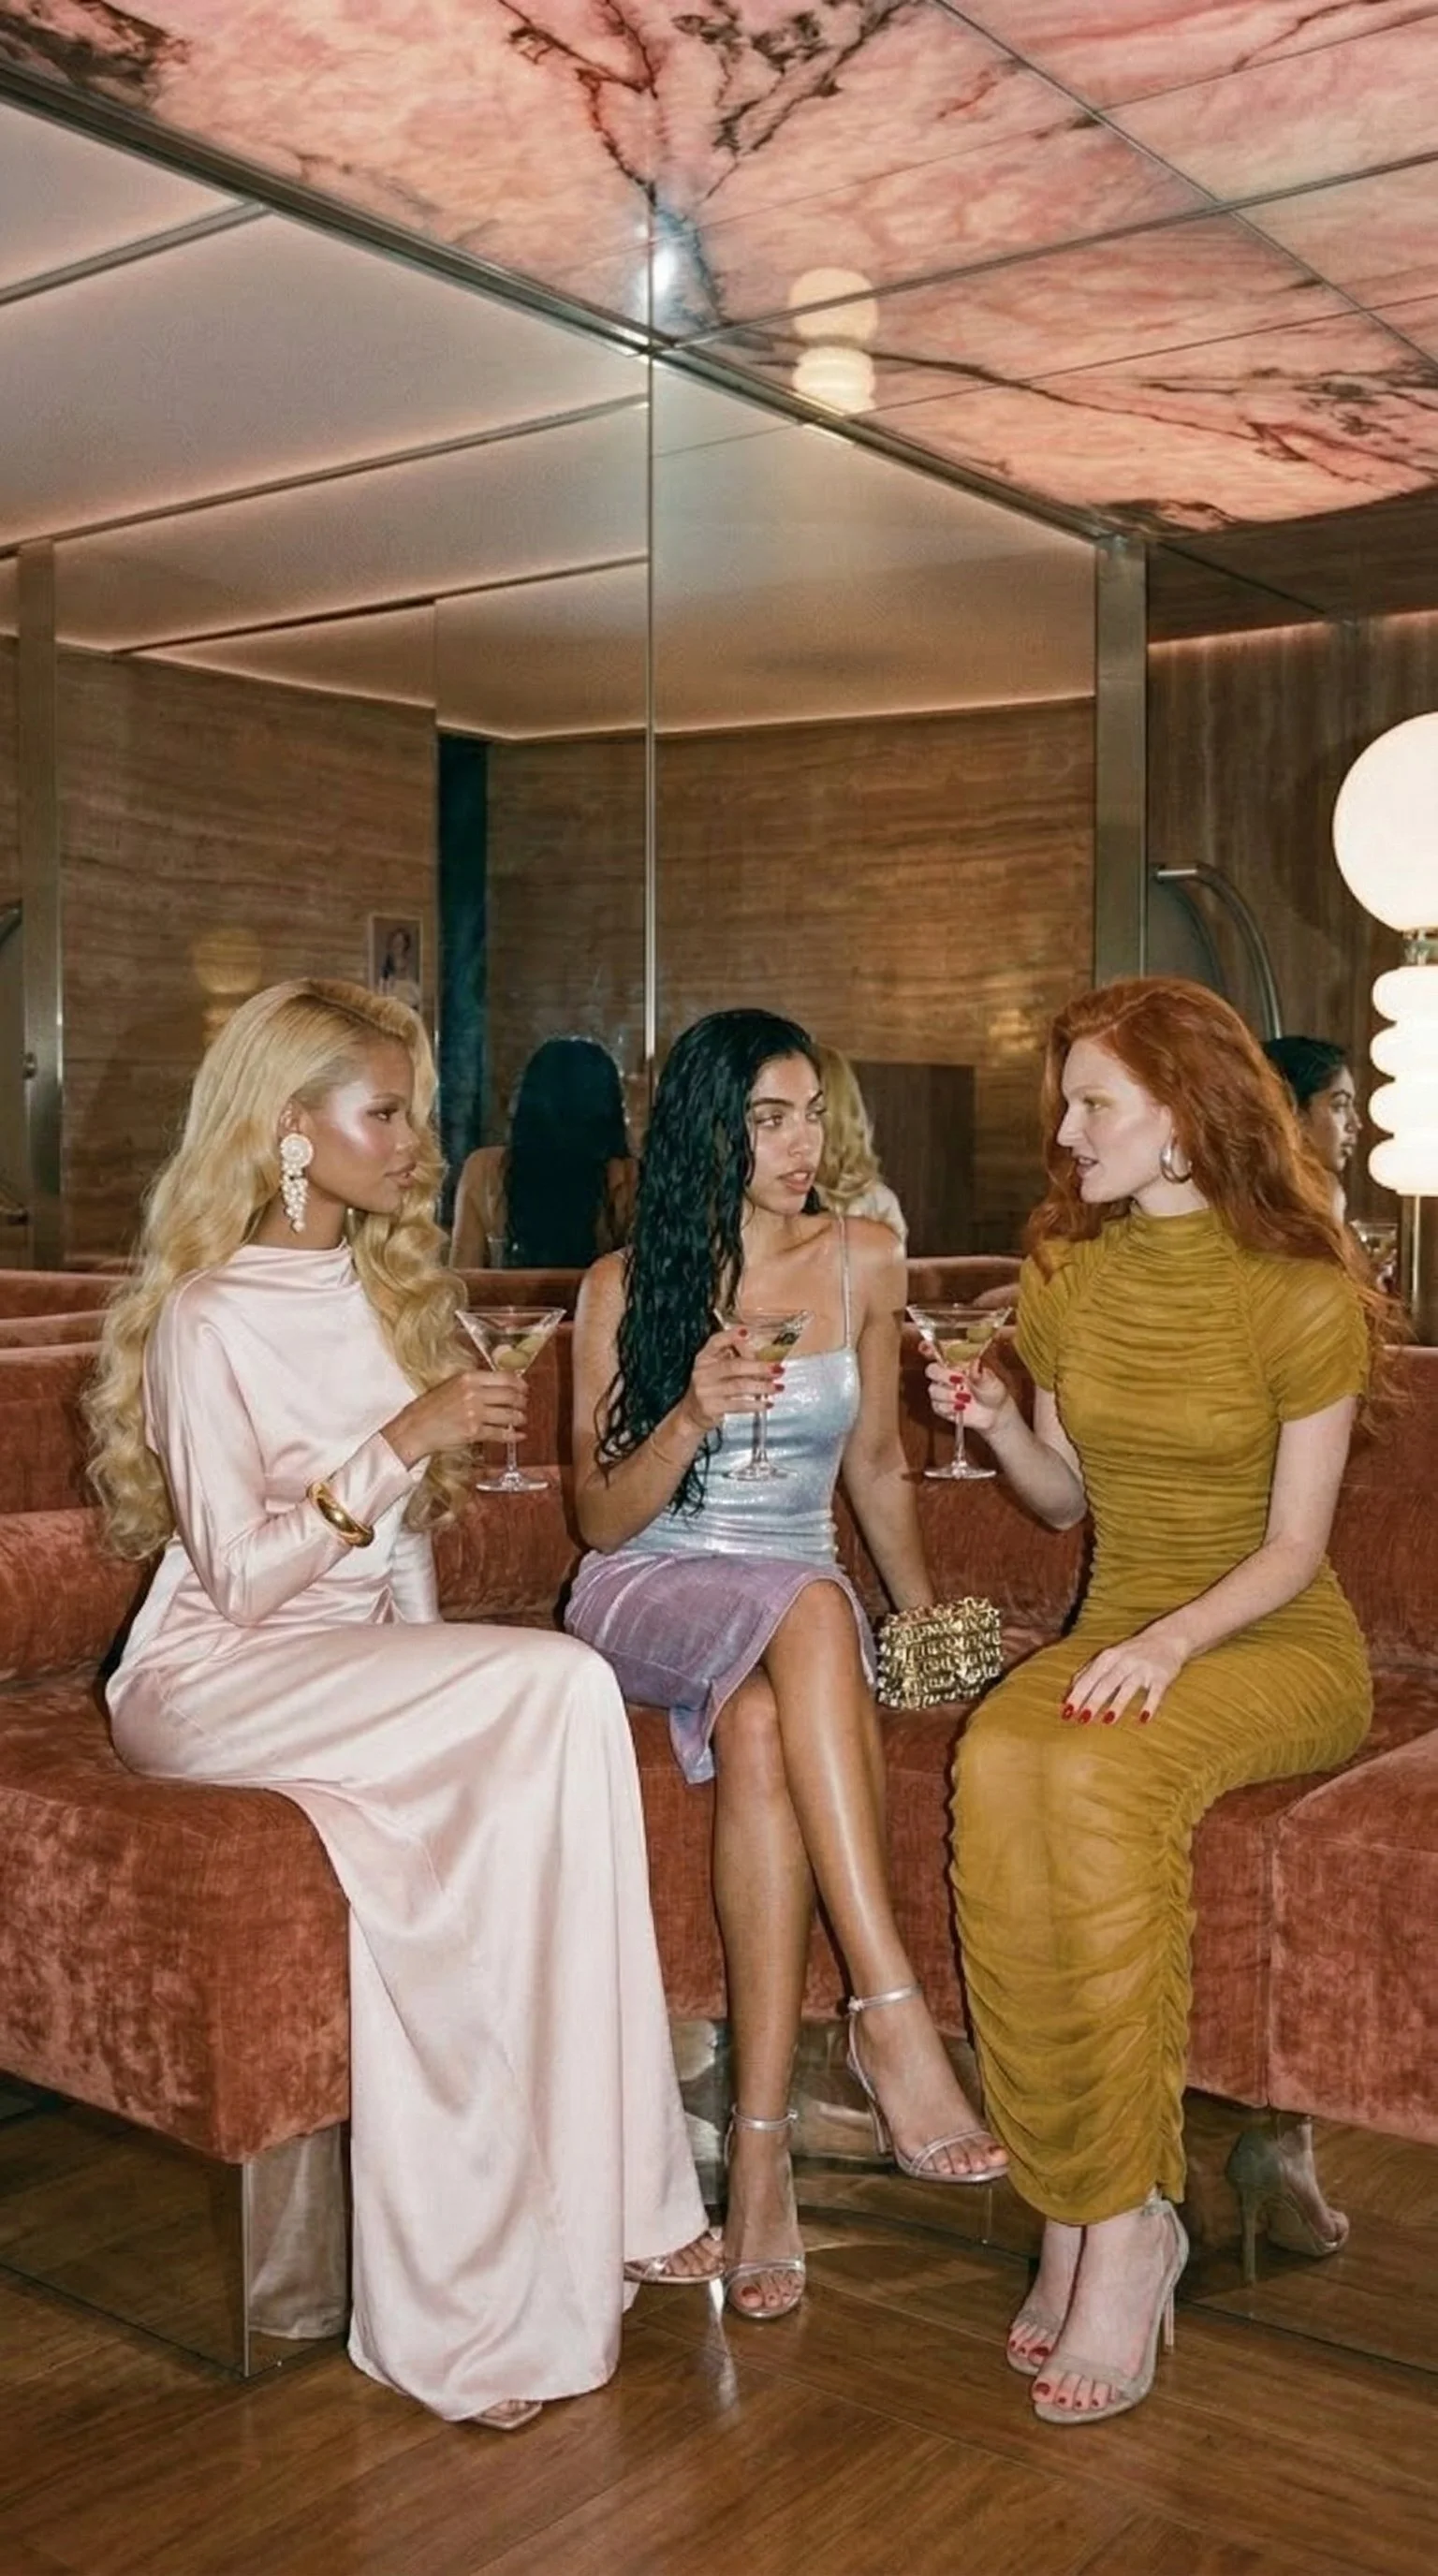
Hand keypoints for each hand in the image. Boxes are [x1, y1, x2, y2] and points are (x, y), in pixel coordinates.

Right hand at [382, 1365, 527, 1465]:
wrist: (415, 1427)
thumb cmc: (430, 1407)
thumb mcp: (452, 1385)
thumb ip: (474, 1383)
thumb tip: (499, 1384)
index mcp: (469, 1378)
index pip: (505, 1377)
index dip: (520, 1384)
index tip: (524, 1388)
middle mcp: (473, 1393)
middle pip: (511, 1395)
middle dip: (522, 1401)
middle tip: (524, 1404)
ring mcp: (474, 1413)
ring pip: (509, 1415)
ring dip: (520, 1418)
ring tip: (521, 1419)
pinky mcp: (473, 1432)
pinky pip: (500, 1434)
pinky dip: (513, 1436)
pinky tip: (518, 1436)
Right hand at [679, 1327, 784, 1434]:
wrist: (692, 1414)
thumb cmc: (710, 1388)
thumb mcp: (716, 1369)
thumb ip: (735, 1359)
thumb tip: (761, 1358)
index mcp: (704, 1358)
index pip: (715, 1342)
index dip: (731, 1336)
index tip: (747, 1332)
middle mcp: (702, 1372)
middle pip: (734, 1366)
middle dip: (759, 1367)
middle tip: (778, 1369)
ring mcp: (706, 1390)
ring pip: (739, 1385)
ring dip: (762, 1386)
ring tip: (778, 1387)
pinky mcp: (711, 1407)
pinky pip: (738, 1405)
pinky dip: (755, 1404)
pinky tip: (767, 1403)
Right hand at [923, 1349, 1012, 1438]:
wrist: (995, 1412)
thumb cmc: (992, 1391)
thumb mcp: (990, 1381)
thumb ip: (980, 1373)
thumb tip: (975, 1362)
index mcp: (956, 1363)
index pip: (937, 1352)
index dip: (928, 1348)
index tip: (927, 1348)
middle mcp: (946, 1375)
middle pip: (931, 1370)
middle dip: (942, 1375)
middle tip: (959, 1380)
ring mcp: (942, 1391)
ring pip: (933, 1390)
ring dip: (948, 1394)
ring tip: (966, 1398)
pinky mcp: (941, 1407)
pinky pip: (937, 1406)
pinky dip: (949, 1407)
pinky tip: (961, 1407)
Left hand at [1062, 1626, 1187, 1725]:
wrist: (1167, 1638)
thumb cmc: (1130, 1653)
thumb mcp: (1108, 1658)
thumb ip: (1088, 1673)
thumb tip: (1066, 1697)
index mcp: (1107, 1657)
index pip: (1088, 1678)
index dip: (1077, 1695)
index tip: (1067, 1712)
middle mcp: (1124, 1661)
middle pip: (1106, 1683)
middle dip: (1093, 1701)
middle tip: (1082, 1720)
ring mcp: (1143, 1668)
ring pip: (1128, 1687)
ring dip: (1118, 1704)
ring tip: (1108, 1721)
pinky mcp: (1161, 1676)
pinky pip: (1155, 1693)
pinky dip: (1150, 1705)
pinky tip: (1143, 1719)